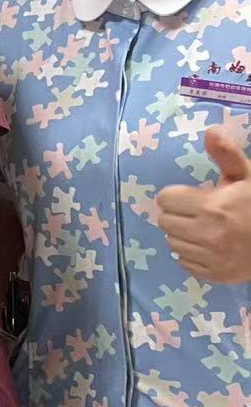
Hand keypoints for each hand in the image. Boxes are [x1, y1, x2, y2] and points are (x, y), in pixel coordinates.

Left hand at [155, 127, 250, 283]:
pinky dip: (193, 255)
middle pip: (165, 221)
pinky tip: (210, 247)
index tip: (193, 196)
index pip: (166, 199)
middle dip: (179, 214)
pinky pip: (184, 263)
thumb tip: (210, 131)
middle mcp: (206, 234)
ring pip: (172, 242)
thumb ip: (227, 155)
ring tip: (206, 229)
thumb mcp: (248, 176)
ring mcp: (210, 257)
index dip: (178, 196)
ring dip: (184, 234)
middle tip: (199, 213)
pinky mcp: (214, 275)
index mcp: (211, 207)